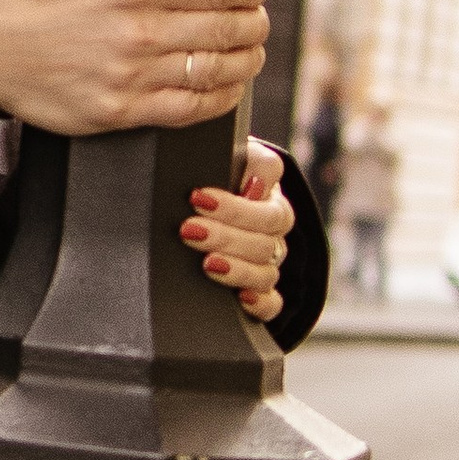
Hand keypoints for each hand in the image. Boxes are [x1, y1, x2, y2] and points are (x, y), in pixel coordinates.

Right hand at [0, 0, 268, 135]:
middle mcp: (137, 33)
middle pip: (223, 29)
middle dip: (254, 23)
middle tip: (260, 18)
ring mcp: (130, 76)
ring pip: (213, 70)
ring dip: (245, 60)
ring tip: (253, 51)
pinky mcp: (119, 112)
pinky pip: (188, 109)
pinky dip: (219, 98)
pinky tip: (229, 87)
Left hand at [179, 138, 290, 319]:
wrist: (185, 213)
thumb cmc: (193, 182)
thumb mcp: (203, 160)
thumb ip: (228, 156)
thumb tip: (252, 185)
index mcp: (262, 184)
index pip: (269, 181)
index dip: (237, 195)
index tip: (197, 197)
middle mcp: (271, 221)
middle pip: (267, 231)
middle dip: (226, 232)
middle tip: (188, 230)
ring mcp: (269, 258)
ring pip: (269, 267)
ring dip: (238, 266)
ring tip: (207, 264)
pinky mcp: (260, 292)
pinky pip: (273, 303)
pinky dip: (261, 302)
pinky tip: (241, 298)